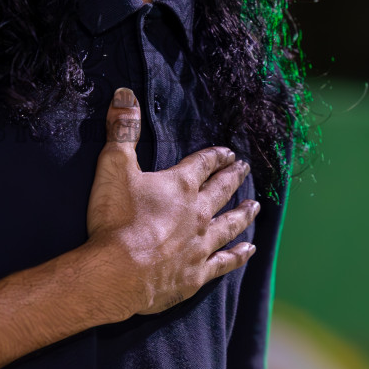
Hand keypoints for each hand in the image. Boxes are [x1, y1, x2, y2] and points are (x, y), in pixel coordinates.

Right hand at [82, 87, 258, 319]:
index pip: (203, 164)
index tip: (228, 152)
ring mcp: (200, 245)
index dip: (216, 156)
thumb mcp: (113, 165)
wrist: (119, 272)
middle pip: (221, 191)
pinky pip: (225, 262)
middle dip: (233, 178)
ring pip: (229, 225)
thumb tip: (125, 94)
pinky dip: (238, 255)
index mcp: (180, 186)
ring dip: (242, 214)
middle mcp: (197, 213)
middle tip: (245, 169)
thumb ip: (122, 130)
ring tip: (254, 206)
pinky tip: (249, 250)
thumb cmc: (115, 219)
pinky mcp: (196, 274)